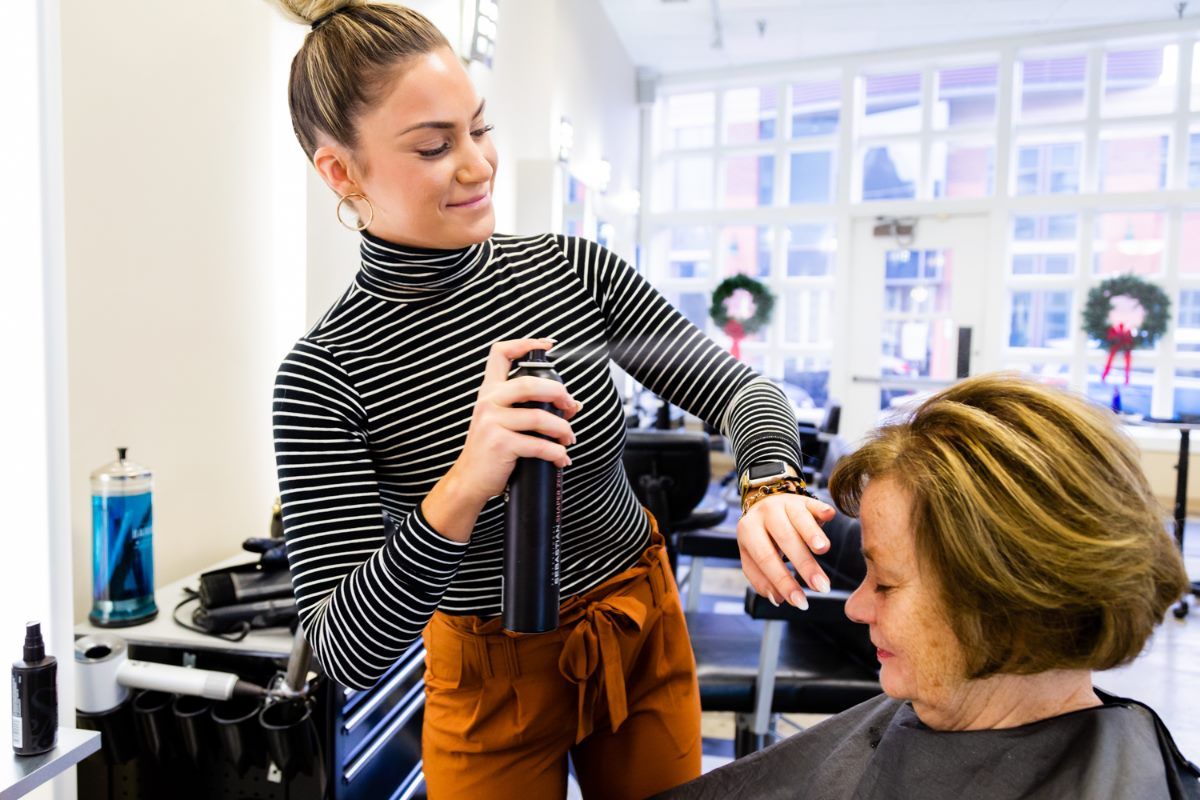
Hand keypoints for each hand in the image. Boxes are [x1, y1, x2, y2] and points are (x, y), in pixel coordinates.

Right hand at [450, 337, 580, 503]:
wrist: (469, 480)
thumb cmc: (491, 450)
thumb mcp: (504, 423)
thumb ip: (532, 408)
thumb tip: (573, 405)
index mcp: (490, 391)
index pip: (500, 353)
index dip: (525, 344)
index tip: (547, 345)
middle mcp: (489, 402)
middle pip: (529, 383)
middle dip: (558, 393)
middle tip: (569, 406)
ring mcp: (492, 422)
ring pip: (539, 417)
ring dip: (562, 429)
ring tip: (568, 439)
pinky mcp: (500, 444)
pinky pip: (539, 445)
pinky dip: (556, 453)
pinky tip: (560, 458)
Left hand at [737, 493, 836, 608]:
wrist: (764, 503)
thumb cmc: (761, 538)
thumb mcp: (753, 557)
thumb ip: (762, 579)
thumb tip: (779, 599)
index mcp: (748, 531)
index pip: (765, 559)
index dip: (783, 582)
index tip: (800, 602)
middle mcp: (765, 514)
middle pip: (785, 540)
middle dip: (804, 565)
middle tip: (821, 587)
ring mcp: (785, 503)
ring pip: (799, 519)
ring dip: (812, 534)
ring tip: (823, 550)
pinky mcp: (804, 499)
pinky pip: (813, 503)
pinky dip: (822, 510)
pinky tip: (829, 516)